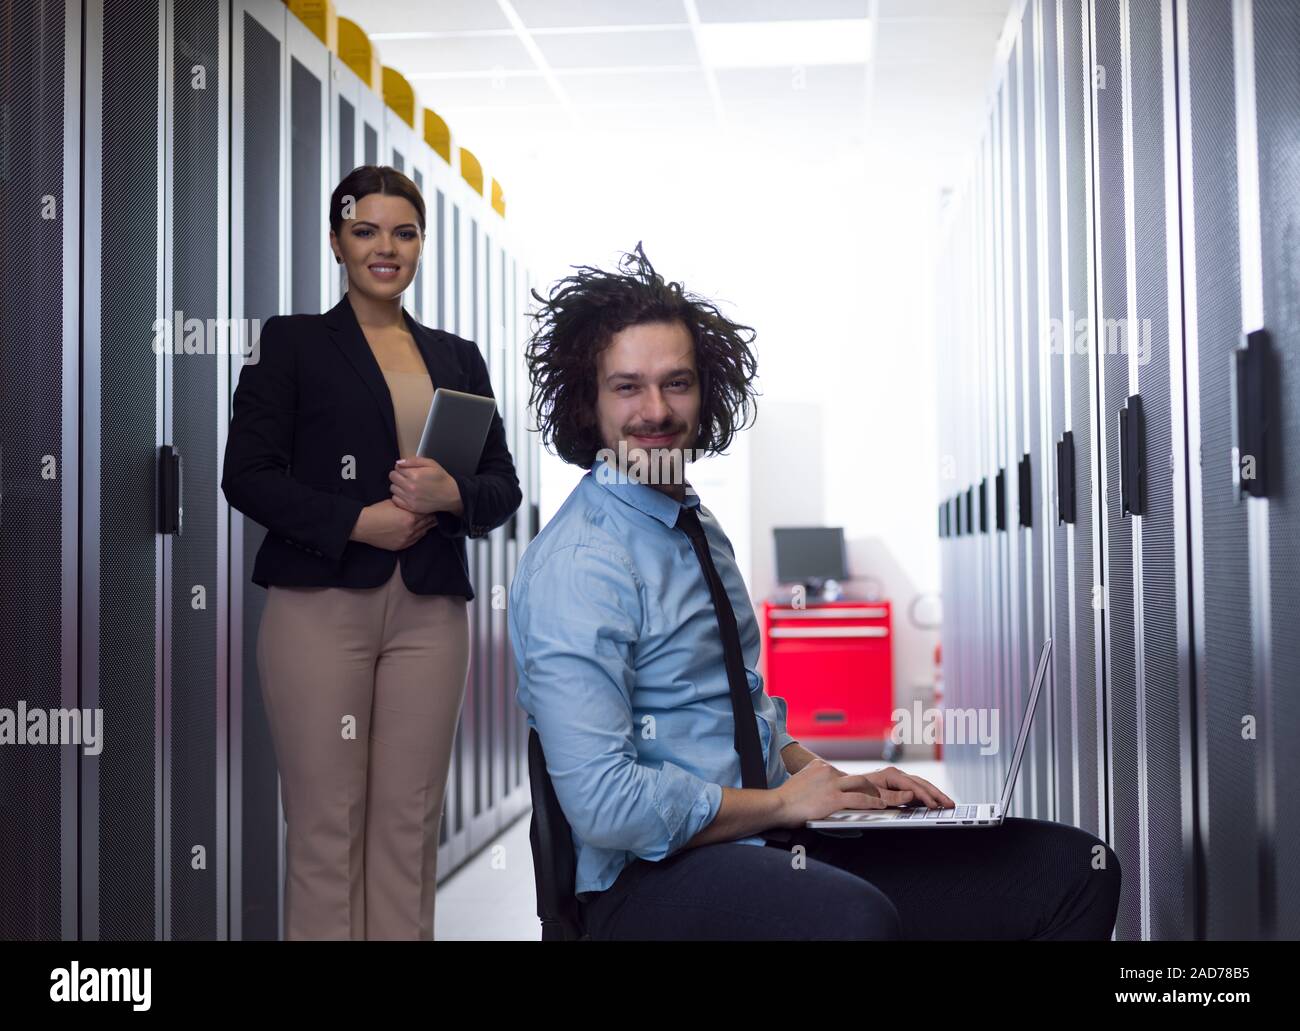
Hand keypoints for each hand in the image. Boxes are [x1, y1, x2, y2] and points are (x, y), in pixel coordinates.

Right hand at [350, 499, 437, 550]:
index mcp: (410, 517)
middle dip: (432, 517)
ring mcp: (406, 539)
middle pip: (427, 523)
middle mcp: (411, 530)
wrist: (363, 525)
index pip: (427, 513)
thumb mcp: (393, 503)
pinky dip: (419, 535)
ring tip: (431, 521)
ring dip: (427, 526)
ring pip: (423, 532)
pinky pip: (415, 540)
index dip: (430, 508)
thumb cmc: (376, 511)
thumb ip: (407, 504)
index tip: (433, 505)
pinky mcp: (400, 546)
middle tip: (436, 513)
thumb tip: (415, 503)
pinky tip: (421, 530)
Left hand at [388, 456, 462, 515]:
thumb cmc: (441, 479)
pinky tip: (407, 494)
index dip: (401, 468)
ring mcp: (410, 498)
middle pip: (392, 477)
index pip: (396, 468)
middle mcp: (410, 487)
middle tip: (407, 477)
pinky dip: (399, 496)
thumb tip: (399, 463)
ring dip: (398, 486)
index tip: (407, 470)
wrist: (450, 495)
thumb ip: (413, 461)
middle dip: (398, 475)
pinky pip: (395, 499)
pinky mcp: (411, 507)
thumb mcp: (431, 463)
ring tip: (408, 486)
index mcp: (414, 474)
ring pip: (393, 488)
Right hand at [772, 759, 895, 828]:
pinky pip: (860, 800)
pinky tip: (882, 806)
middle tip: (887, 794)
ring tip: (892, 799)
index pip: (845, 775)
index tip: (869, 791)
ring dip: (880, 794)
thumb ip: (814, 781)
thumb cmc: (785, 799)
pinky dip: (874, 803)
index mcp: (820, 766)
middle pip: (858, 778)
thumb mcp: (801, 781)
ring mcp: (832, 784)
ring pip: (863, 785)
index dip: (859, 785)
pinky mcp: (834, 798)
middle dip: (875, 787)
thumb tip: (823, 790)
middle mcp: (828, 771)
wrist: (776, 805)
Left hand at [864, 766, 955, 809]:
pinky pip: (916, 790)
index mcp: (892, 774)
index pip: (914, 786)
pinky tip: (935, 803)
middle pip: (922, 783)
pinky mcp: (899, 786)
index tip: (934, 805)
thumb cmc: (859, 791)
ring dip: (935, 794)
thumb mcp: (874, 795)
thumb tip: (911, 795)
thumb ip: (892, 796)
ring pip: (921, 786)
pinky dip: (927, 796)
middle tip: (950, 804)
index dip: (925, 796)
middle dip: (937, 794)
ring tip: (948, 803)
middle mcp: (897, 774)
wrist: (847, 787)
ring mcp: (899, 780)